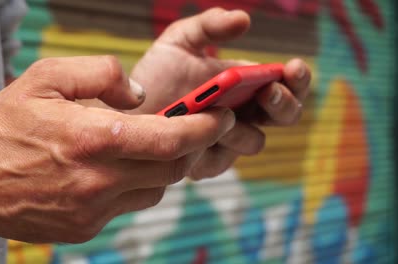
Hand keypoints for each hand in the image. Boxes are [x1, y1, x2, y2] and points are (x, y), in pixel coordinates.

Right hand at [0, 56, 235, 244]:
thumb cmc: (5, 126)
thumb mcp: (45, 77)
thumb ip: (101, 75)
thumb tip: (139, 95)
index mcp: (92, 139)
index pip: (171, 139)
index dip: (206, 128)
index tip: (224, 116)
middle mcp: (98, 181)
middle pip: (173, 169)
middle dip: (193, 147)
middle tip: (198, 127)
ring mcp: (93, 210)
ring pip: (155, 191)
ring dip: (164, 167)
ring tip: (151, 146)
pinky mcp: (86, 228)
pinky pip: (129, 206)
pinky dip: (136, 186)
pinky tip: (117, 169)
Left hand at [130, 8, 310, 178]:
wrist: (125, 108)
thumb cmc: (155, 75)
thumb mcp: (180, 41)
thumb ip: (209, 25)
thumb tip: (245, 19)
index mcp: (246, 86)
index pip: (286, 84)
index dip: (297, 78)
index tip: (293, 67)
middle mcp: (243, 115)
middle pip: (284, 116)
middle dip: (283, 104)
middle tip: (267, 91)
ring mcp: (227, 142)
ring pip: (255, 141)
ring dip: (242, 125)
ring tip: (219, 113)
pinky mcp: (206, 164)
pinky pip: (222, 160)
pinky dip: (212, 144)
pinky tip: (195, 132)